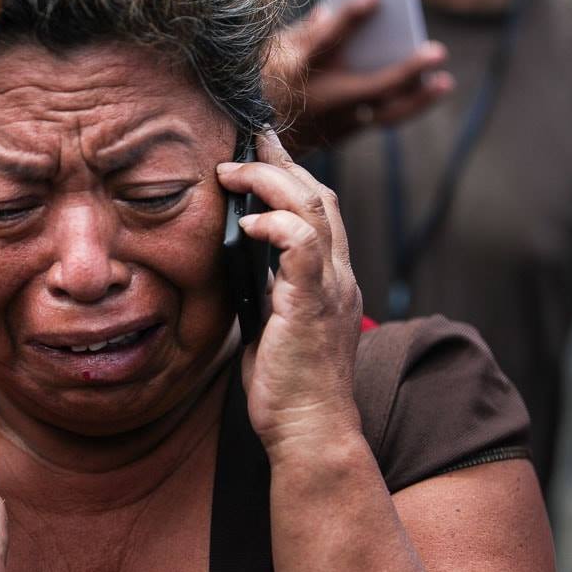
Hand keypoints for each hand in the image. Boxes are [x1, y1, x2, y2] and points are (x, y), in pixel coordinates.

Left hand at [216, 132, 361, 459]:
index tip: (260, 151)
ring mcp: (331, 288)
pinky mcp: (313, 305)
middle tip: (246, 139)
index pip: (321, 210)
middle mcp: (339, 276)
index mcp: (331, 280)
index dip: (292, 175)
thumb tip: (238, 267)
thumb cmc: (288, 387)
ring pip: (314, 208)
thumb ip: (267, 292)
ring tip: (232, 171)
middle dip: (281, 161)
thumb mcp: (275, 327)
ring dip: (270, 181)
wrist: (309, 432)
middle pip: (320, 196)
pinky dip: (276, 223)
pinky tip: (249, 222)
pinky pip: (301, 245)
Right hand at [264, 0, 453, 154]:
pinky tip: (427, 90)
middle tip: (436, 51)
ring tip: (444, 82)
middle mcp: (319, 99)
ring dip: (417, 99)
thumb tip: (329, 12)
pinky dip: (405, 105)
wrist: (254, 141)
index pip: (324, 42)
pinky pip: (379, 120)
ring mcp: (334, 122)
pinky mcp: (343, 135)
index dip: (348, 19)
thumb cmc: (264, 85)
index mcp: (296, 70)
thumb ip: (304, 31)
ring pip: (383, 113)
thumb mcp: (274, 52)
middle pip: (370, 87)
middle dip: (406, 71)